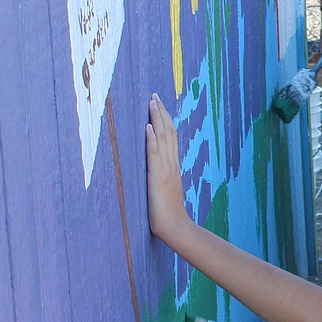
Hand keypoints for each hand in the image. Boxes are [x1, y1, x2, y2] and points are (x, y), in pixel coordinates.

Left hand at [145, 93, 190, 241]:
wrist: (174, 226)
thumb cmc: (167, 212)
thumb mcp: (165, 190)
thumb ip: (162, 177)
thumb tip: (156, 170)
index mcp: (172, 166)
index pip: (170, 137)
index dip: (164, 119)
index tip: (158, 104)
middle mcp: (170, 164)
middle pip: (168, 132)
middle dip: (160, 113)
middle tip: (154, 95)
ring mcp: (165, 169)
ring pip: (162, 139)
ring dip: (156, 119)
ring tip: (151, 103)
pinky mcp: (157, 176)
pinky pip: (155, 155)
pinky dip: (151, 139)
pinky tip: (147, 127)